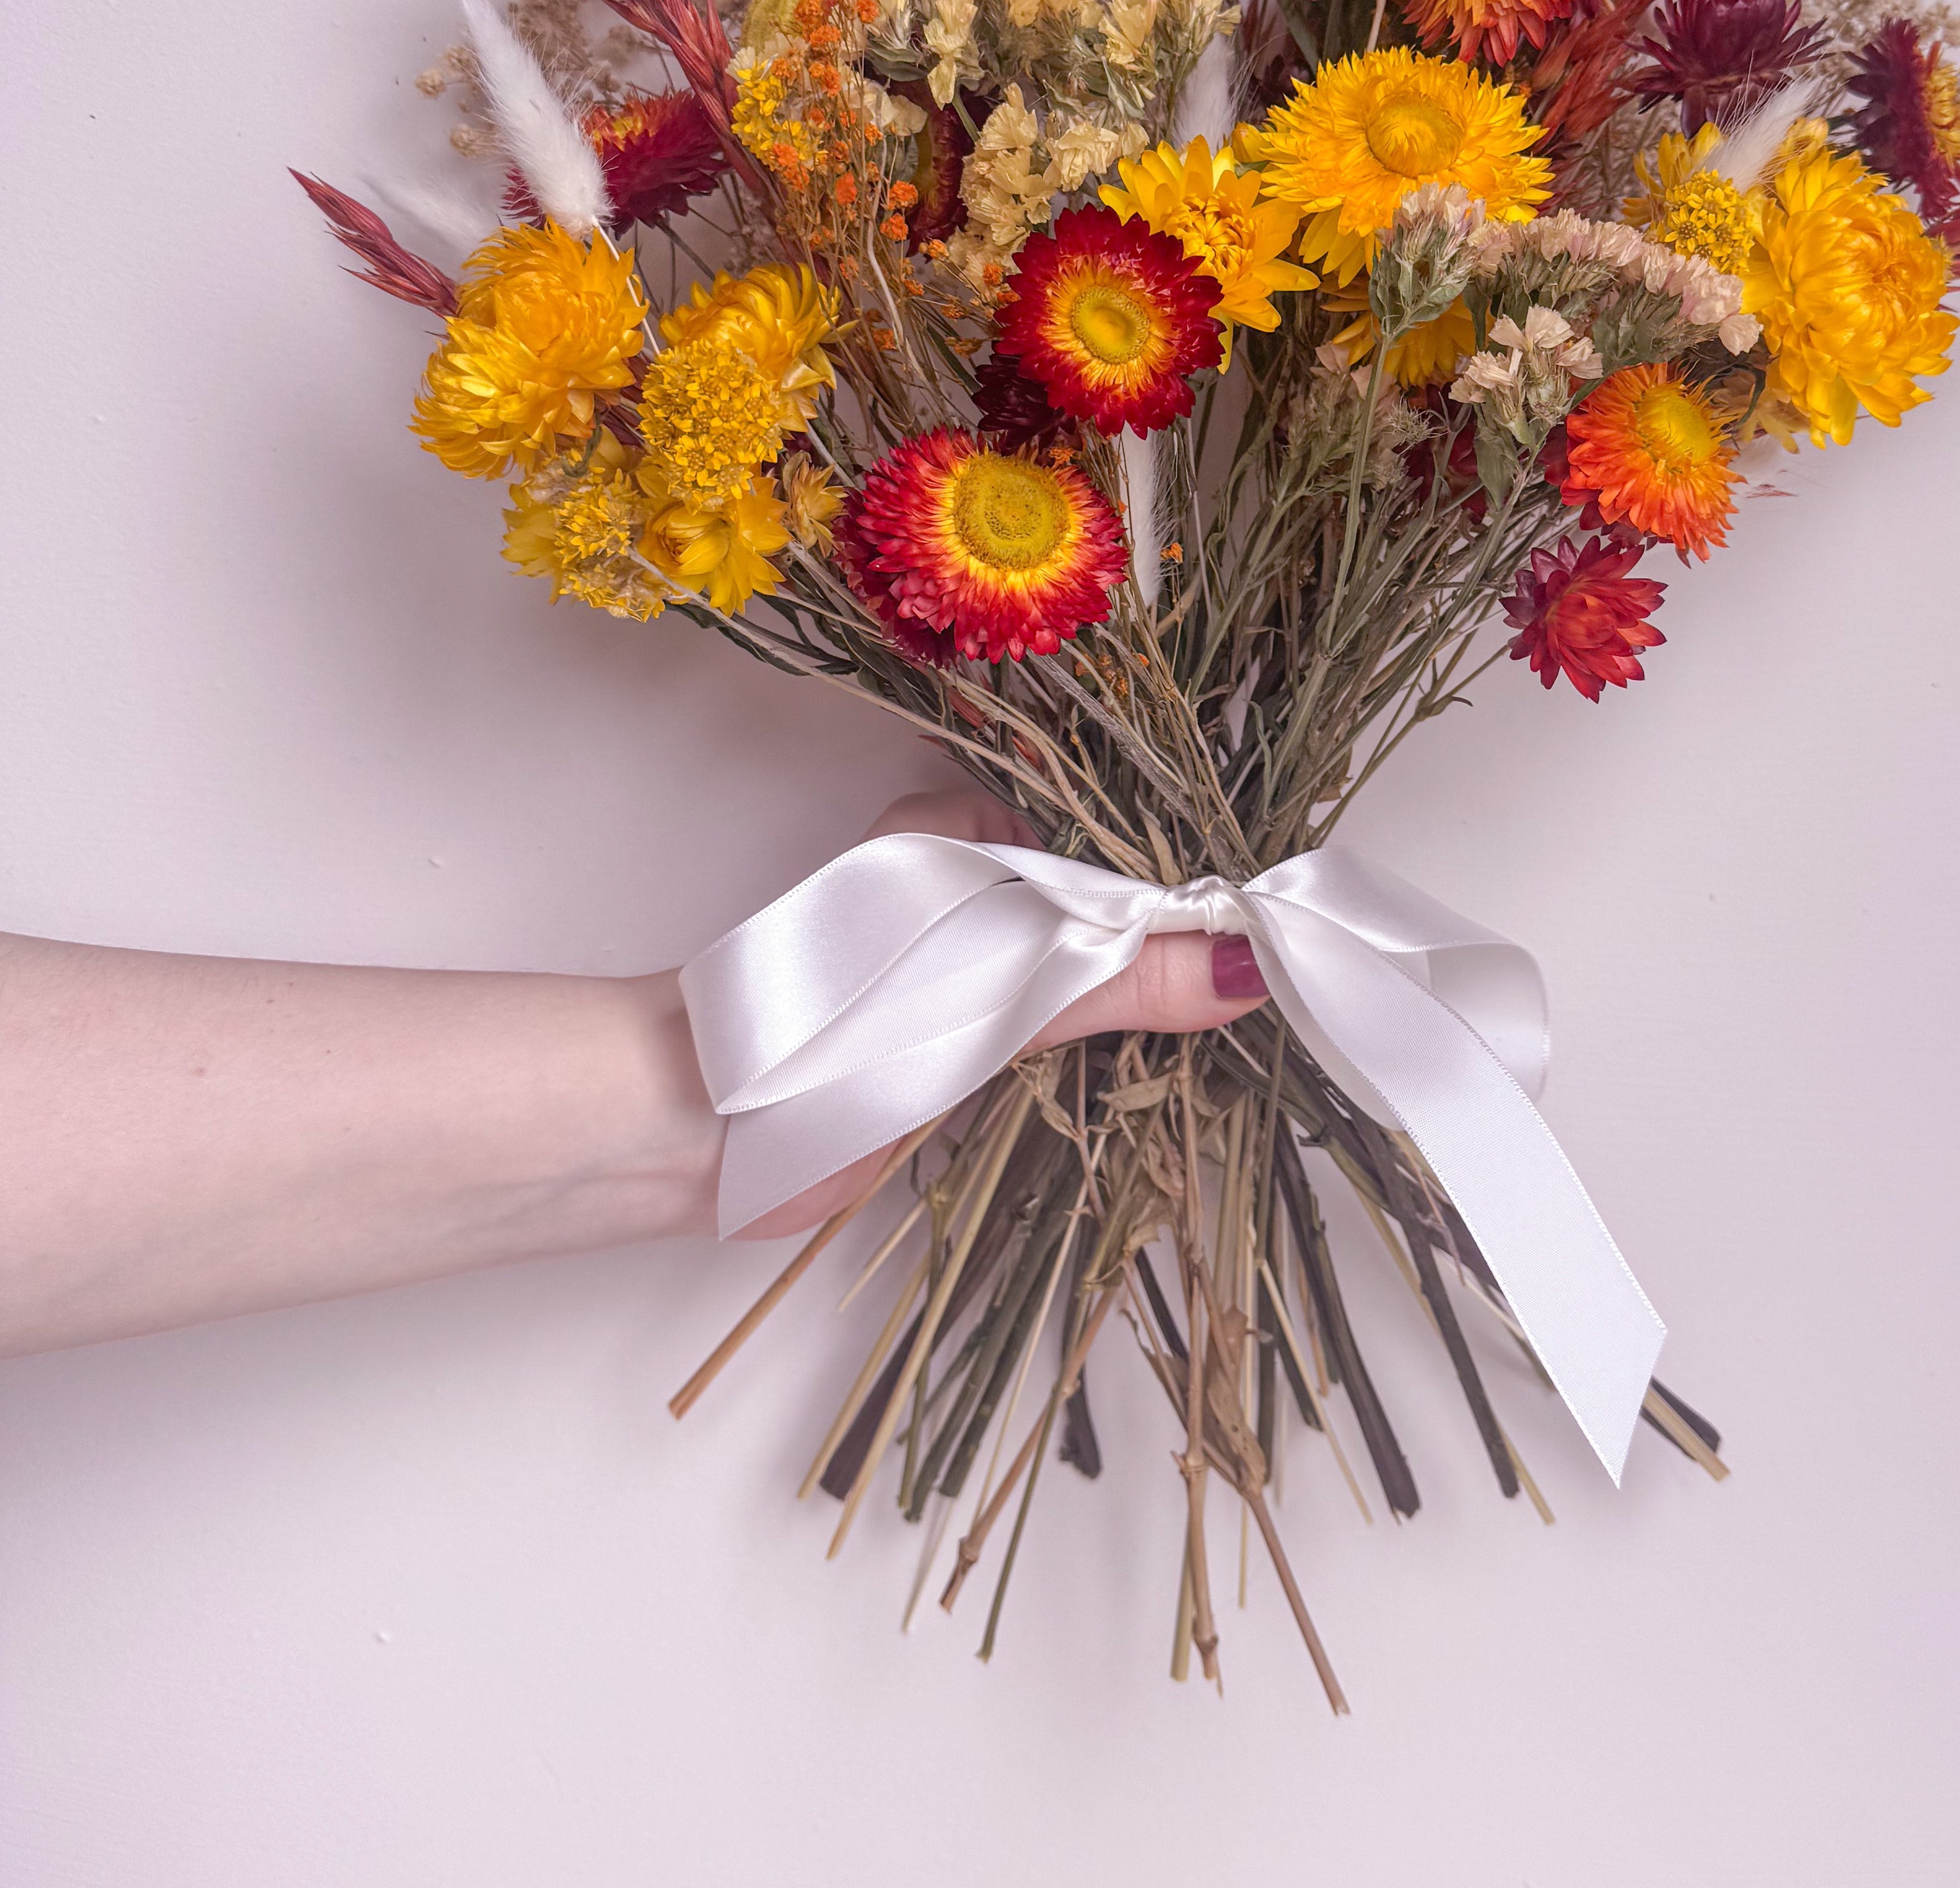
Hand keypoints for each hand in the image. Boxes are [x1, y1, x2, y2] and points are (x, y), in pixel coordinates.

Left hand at [731, 789, 1266, 1238]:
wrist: (695, 1127)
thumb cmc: (832, 1024)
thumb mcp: (996, 988)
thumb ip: (1119, 975)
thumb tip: (1244, 966)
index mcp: (960, 831)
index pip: (1105, 840)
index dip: (1183, 884)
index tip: (1263, 928)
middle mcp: (955, 887)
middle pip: (1093, 908)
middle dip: (1168, 949)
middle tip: (1264, 987)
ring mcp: (945, 966)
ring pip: (1067, 971)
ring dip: (1131, 1006)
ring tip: (1230, 1030)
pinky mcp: (934, 1042)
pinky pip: (1036, 1031)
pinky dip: (1086, 1053)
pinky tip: (1141, 1078)